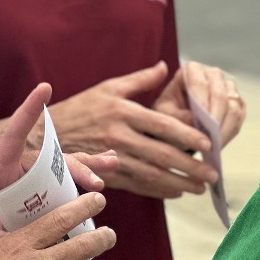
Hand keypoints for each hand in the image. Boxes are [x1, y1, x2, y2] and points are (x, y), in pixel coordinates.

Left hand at [0, 84, 118, 254]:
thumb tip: (8, 231)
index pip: (13, 135)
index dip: (28, 112)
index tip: (44, 87)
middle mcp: (18, 166)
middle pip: (51, 159)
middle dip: (77, 166)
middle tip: (97, 181)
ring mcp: (31, 177)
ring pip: (63, 167)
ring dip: (89, 164)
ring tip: (113, 161)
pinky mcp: (39, 189)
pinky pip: (65, 180)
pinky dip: (84, 176)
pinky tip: (104, 173)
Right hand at [50, 62, 216, 199]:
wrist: (46, 135)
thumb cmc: (82, 107)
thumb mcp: (109, 88)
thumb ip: (140, 80)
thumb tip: (166, 67)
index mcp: (123, 112)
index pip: (162, 125)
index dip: (187, 135)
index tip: (208, 142)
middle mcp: (119, 136)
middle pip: (162, 154)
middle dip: (190, 166)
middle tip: (213, 172)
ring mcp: (112, 158)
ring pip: (152, 174)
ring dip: (179, 183)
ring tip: (201, 187)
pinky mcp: (107, 175)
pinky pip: (137, 185)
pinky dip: (158, 191)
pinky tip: (176, 192)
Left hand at [155, 62, 245, 147]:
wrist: (176, 122)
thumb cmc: (168, 114)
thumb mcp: (164, 116)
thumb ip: (178, 117)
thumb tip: (195, 121)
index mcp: (191, 70)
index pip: (199, 84)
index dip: (202, 104)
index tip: (203, 124)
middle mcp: (212, 74)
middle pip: (220, 94)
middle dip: (216, 119)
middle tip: (211, 140)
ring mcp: (227, 86)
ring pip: (233, 106)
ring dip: (225, 128)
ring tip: (213, 146)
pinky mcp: (237, 101)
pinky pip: (239, 116)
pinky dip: (230, 131)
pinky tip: (219, 143)